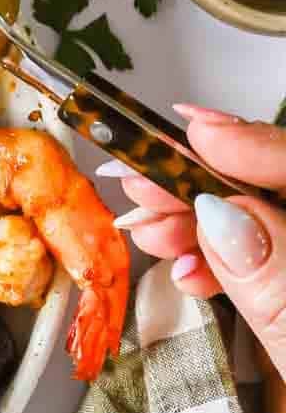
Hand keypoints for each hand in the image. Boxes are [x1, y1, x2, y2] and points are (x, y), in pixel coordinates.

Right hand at [107, 106, 285, 373]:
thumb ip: (277, 282)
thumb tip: (223, 212)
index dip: (253, 144)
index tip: (189, 130)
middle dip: (211, 186)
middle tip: (141, 185)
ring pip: (277, 228)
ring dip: (209, 227)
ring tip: (152, 234)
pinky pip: (278, 265)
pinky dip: (233, 266)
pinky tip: (194, 275)